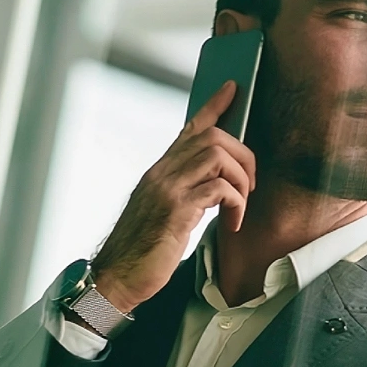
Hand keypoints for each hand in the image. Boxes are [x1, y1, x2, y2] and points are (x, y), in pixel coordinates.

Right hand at [89, 80, 256, 312]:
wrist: (116, 278)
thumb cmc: (142, 251)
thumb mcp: (162, 213)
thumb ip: (182, 193)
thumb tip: (213, 187)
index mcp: (159, 172)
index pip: (189, 129)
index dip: (213, 106)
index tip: (232, 89)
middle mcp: (161, 173)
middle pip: (212, 137)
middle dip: (243, 155)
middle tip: (250, 184)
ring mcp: (167, 189)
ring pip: (218, 156)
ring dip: (241, 179)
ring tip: (240, 205)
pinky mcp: (176, 210)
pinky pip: (219, 189)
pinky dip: (235, 203)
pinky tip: (232, 223)